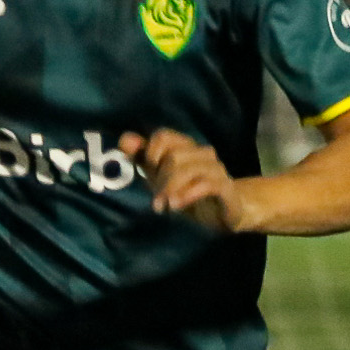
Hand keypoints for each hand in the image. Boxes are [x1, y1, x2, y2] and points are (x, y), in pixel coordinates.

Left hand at [119, 129, 245, 233]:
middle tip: (156, 202)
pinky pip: (206, 184)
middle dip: (159, 180)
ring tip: (164, 207)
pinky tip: (177, 205)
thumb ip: (142, 158)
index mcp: (186, 146)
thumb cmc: (188, 193)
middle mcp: (202, 153)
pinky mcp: (226, 186)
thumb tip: (124, 139)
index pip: (163, 136)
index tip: (148, 173)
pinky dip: (188, 195)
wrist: (222, 214)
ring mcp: (216, 169)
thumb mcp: (160, 177)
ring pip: (187, 169)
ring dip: (171, 190)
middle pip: (173, 156)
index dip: (150, 153)